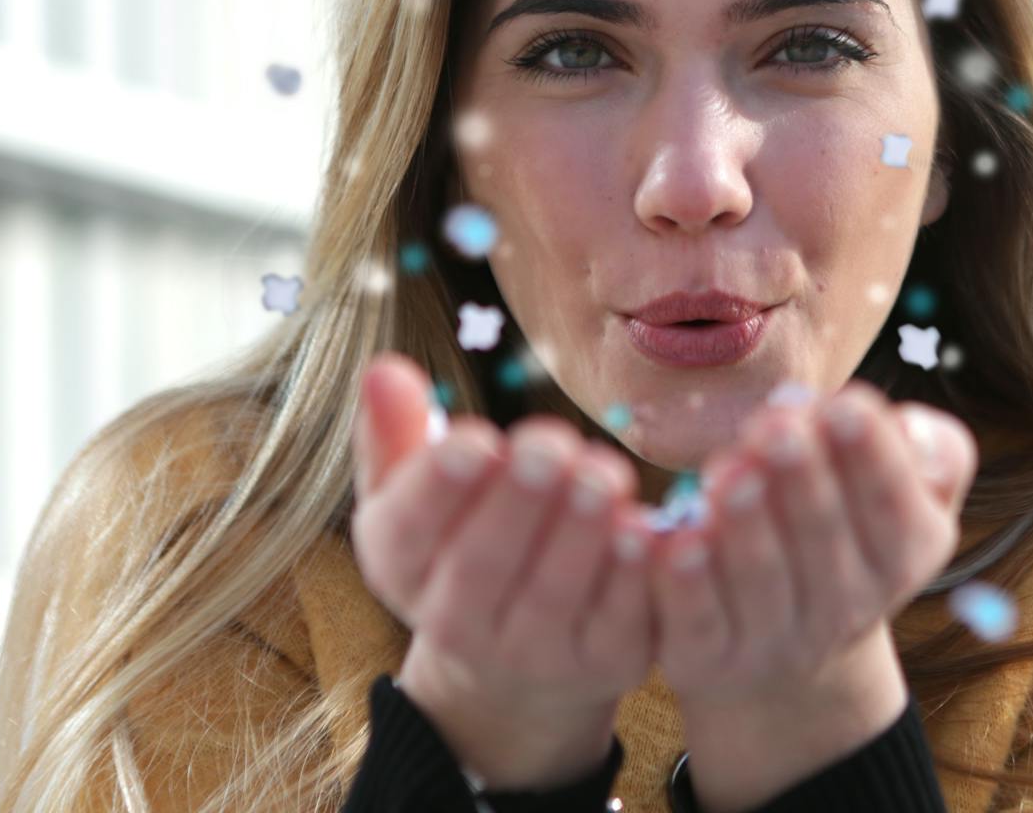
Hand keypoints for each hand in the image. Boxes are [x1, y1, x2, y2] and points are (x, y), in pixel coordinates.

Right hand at [348, 352, 657, 786]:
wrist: (518, 663)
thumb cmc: (463, 542)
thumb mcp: (414, 495)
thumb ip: (397, 434)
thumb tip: (382, 370)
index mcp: (404, 568)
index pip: (407, 531)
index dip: (438, 487)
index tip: (476, 440)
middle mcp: (459, 624)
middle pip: (483, 565)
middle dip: (519, 503)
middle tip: (551, 445)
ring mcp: (535, 653)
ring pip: (554, 595)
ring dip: (580, 534)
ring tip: (604, 475)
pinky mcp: (606, 663)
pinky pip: (620, 624)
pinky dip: (635, 580)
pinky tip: (651, 532)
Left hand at [646, 378, 977, 709]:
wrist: (787, 655)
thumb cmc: (846, 534)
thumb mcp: (912, 496)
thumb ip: (936, 453)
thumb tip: (913, 426)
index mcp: (901, 559)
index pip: (895, 510)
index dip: (873, 459)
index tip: (845, 406)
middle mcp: (843, 609)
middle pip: (823, 542)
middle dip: (803, 483)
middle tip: (778, 427)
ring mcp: (773, 640)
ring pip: (759, 581)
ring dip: (745, 526)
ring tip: (729, 469)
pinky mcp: (707, 658)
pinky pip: (694, 623)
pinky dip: (683, 584)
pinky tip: (672, 535)